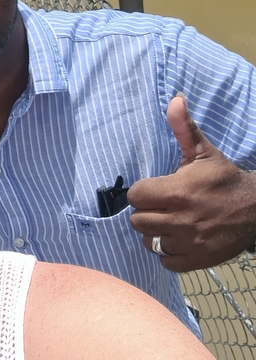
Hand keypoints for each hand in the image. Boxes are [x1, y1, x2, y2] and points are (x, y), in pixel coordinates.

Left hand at [128, 95, 255, 270]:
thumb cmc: (223, 178)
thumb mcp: (204, 151)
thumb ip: (184, 128)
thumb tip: (175, 99)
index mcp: (178, 191)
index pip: (136, 197)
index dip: (143, 192)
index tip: (155, 190)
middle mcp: (180, 218)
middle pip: (138, 221)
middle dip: (146, 212)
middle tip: (162, 206)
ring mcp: (188, 242)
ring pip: (149, 241)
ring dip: (156, 233)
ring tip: (169, 222)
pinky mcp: (196, 259)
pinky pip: (166, 260)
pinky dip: (168, 252)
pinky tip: (178, 238)